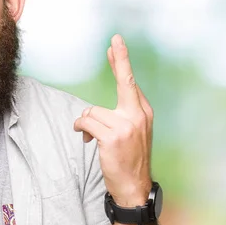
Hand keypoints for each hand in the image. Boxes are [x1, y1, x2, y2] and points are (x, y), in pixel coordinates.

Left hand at [73, 34, 152, 206]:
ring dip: (86, 123)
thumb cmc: (128, 158)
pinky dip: (82, 129)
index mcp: (143, 112)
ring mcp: (127, 126)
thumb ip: (118, 116)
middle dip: (120, 59)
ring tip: (92, 136)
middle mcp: (138, 115)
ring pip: (92, 110)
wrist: (134, 186)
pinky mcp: (113, 137)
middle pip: (124, 81)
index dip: (122, 61)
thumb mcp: (131, 133)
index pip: (130, 82)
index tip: (116, 42)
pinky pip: (87, 122)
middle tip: (115, 38)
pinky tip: (87, 139)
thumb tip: (90, 111)